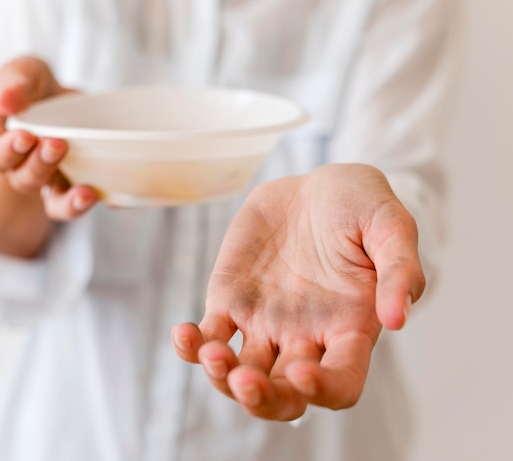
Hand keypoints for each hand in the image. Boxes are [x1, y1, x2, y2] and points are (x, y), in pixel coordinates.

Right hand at [0, 56, 98, 257]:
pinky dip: (93, 203)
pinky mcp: (73, 186)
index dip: (6, 151)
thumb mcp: (23, 72)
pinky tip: (108, 198)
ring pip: (52, 203)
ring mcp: (49, 180)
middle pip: (23, 179)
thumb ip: (14, 82)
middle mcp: (19, 166)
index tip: (26, 136)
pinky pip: (81, 204)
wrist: (63, 98)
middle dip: (39, 166)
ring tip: (86, 193)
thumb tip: (7, 102)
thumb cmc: (33, 86)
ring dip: (68, 201)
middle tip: (58, 144)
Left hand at [172, 164, 424, 420]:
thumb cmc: (361, 205)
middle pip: (284, 395)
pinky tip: (183, 334)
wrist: (315, 186)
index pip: (342, 384)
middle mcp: (306, 335)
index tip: (302, 372)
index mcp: (350, 327)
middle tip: (244, 381)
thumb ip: (400, 269)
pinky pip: (209, 335)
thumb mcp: (391, 226)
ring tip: (211, 352)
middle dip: (262, 399)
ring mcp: (264, 322)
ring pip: (240, 373)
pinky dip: (193, 345)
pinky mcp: (231, 300)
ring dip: (222, 376)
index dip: (323, 391)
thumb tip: (398, 319)